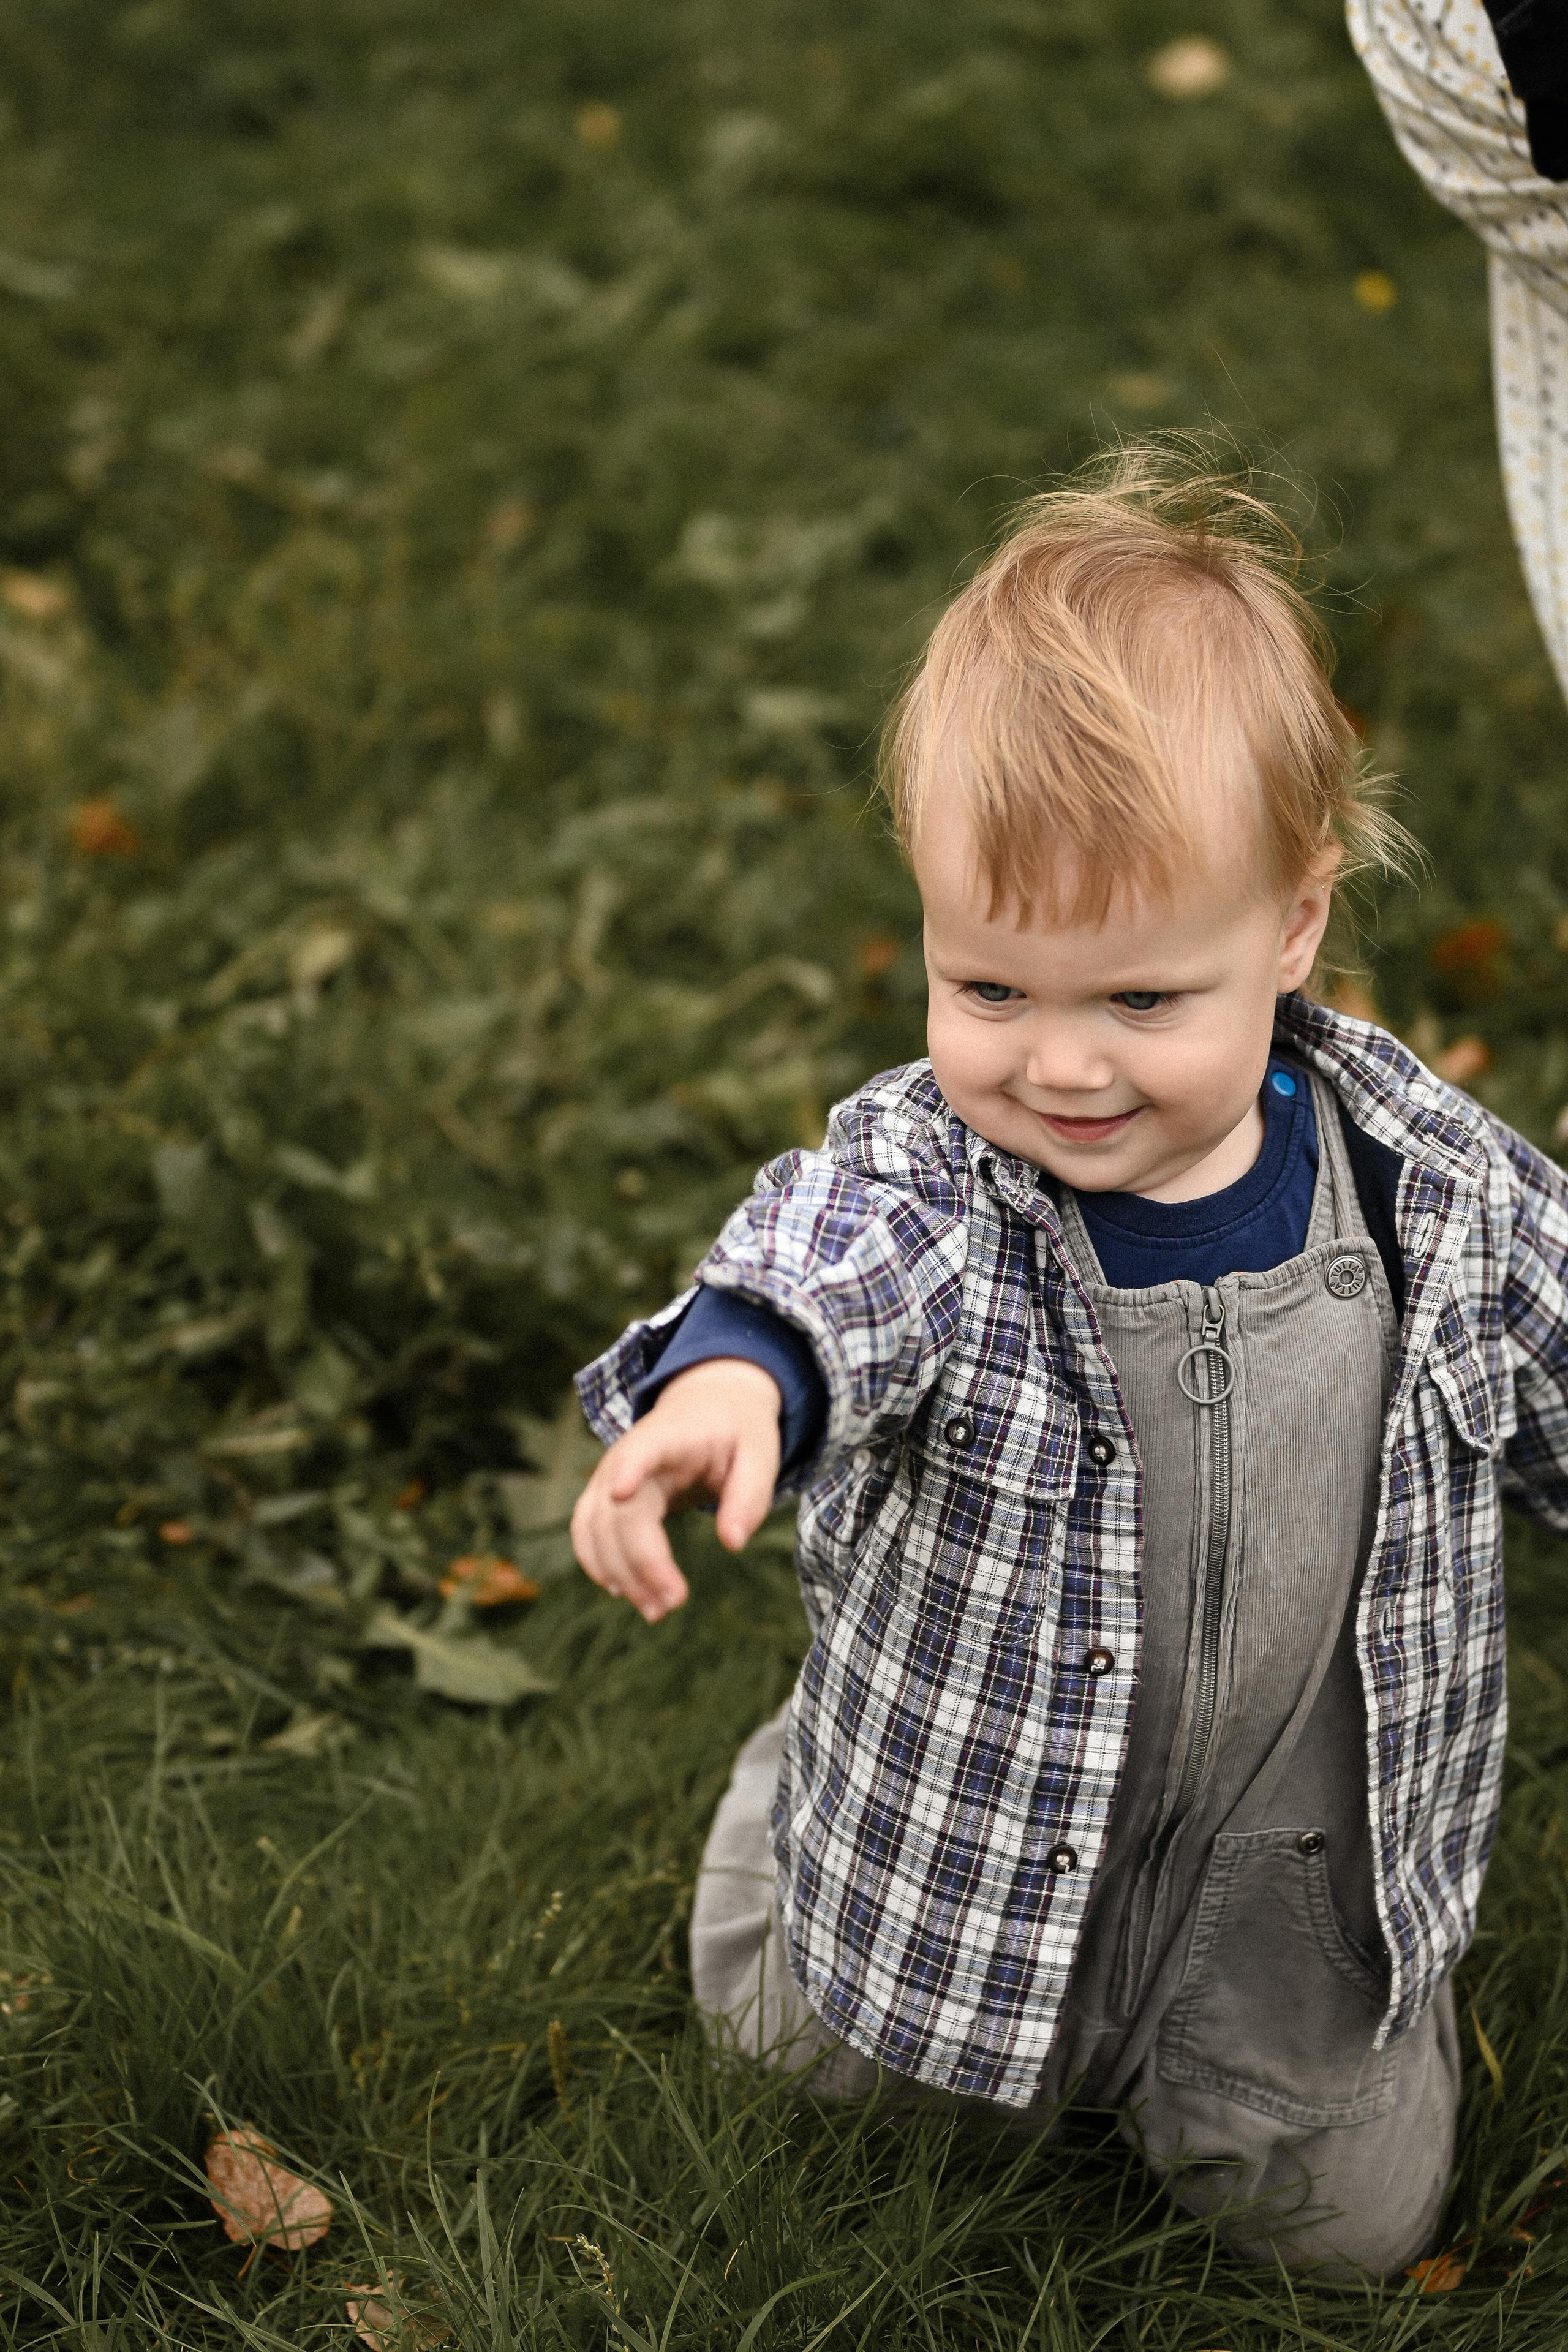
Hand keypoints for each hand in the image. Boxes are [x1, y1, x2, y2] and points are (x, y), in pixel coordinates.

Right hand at [570, 1357, 782, 1621]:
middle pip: (621, 1512)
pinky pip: (586, 1532)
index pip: (643, 1449)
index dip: (630, 1469)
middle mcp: (627, 1454)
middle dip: (642, 1561)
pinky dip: (598, 1563)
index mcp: (670, 1436)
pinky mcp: (602, 1495)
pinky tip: (624, 1592)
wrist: (707, 1405)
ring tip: (656, 1611)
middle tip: (674, 1603)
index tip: (621, 1492)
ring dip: (619, 1573)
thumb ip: (749, 1497)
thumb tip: (733, 1543)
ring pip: (596, 1528)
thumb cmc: (737, 1432)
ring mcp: (608, 1474)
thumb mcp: (760, 1455)